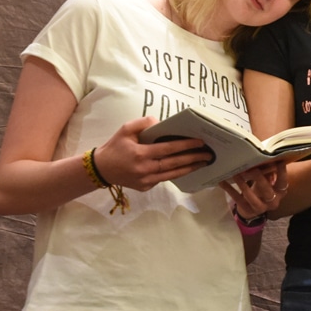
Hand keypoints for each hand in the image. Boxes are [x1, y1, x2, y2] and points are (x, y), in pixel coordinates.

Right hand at [92, 116, 214, 190]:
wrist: (102, 169)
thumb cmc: (115, 147)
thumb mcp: (125, 130)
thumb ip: (143, 123)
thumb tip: (161, 122)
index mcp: (140, 153)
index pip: (168, 148)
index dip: (185, 145)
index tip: (199, 142)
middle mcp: (145, 169)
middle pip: (175, 163)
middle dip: (193, 158)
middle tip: (208, 154)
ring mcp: (146, 180)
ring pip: (173, 174)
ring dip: (189, 168)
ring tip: (202, 163)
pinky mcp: (146, 187)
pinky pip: (164, 179)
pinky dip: (175, 173)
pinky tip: (186, 168)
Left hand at [219, 163, 286, 218]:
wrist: (252, 210)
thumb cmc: (261, 191)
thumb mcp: (267, 183)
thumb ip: (267, 173)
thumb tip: (263, 158)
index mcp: (280, 193)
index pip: (282, 182)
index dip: (281, 173)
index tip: (278, 161)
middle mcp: (272, 202)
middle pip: (267, 191)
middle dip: (260, 179)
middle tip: (253, 169)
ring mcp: (259, 207)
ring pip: (251, 196)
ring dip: (243, 185)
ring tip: (236, 174)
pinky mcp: (247, 210)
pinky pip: (237, 199)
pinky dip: (230, 190)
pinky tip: (222, 182)